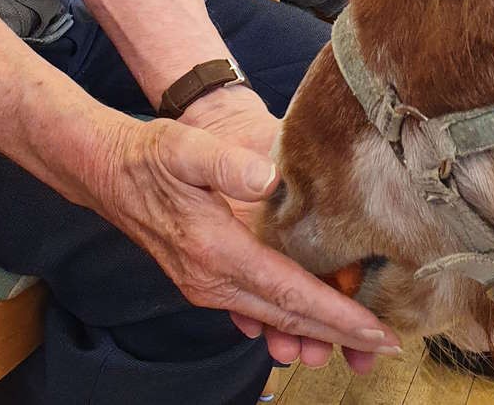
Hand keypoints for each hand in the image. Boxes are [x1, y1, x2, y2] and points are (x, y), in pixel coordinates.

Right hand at [90, 91, 400, 370]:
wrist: (107, 171)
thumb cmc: (150, 158)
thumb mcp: (185, 148)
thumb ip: (226, 163)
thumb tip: (270, 178)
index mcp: (216, 252)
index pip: (289, 293)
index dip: (336, 314)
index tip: (376, 330)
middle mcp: (213, 280)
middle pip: (288, 317)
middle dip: (339, 335)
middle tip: (385, 346)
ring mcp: (209, 285)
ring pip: (275, 318)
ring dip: (319, 332)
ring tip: (362, 341)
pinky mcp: (208, 280)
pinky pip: (258, 308)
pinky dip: (292, 320)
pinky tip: (317, 323)